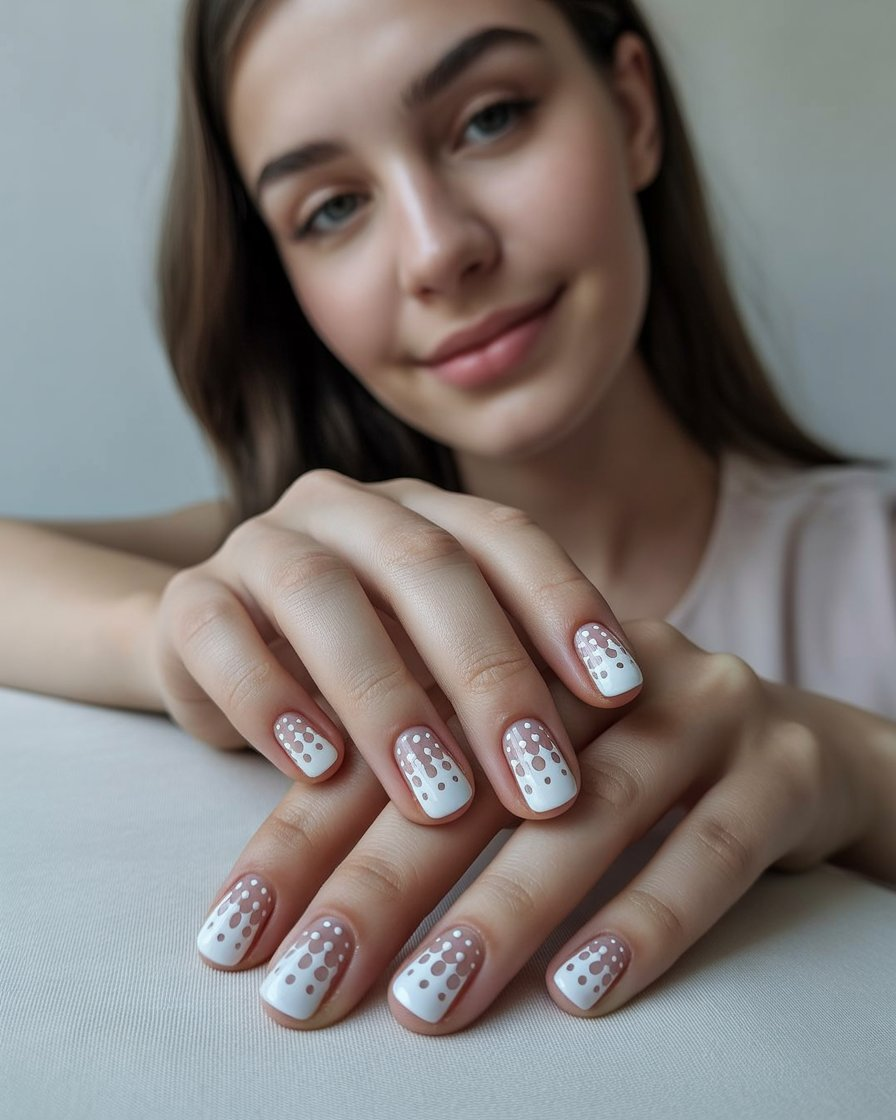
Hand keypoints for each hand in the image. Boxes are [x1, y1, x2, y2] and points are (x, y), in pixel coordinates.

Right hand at [150, 470, 641, 819]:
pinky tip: (319, 771)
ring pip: (321, 595)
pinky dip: (271, 702)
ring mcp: (261, 544)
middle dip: (489, 676)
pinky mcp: (190, 600)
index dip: (564, 606)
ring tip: (436, 799)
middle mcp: (346, 510)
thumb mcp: (440, 669)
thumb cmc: (364, 666)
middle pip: (424, 566)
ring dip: (385, 700)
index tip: (621, 691)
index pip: (505, 537)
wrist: (221, 653)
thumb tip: (606, 752)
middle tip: (541, 785)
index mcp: (422, 511)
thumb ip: (506, 683)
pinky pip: (221, 637)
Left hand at [195, 621, 891, 1031]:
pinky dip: (644, 920)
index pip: (392, 738)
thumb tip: (310, 898)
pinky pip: (710, 847)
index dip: (308, 831)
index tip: (237, 933)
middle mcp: (600, 667)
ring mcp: (700, 706)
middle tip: (304, 986)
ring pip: (589, 810)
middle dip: (380, 885)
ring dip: (502, 911)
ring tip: (426, 1005)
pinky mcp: (780, 766)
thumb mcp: (529, 754)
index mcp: (515, 650)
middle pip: (474, 772)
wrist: (798, 751)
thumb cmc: (629, 766)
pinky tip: (579, 992)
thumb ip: (438, 786)